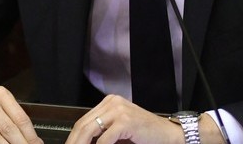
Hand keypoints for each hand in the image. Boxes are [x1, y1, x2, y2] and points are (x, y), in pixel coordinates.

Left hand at [64, 94, 181, 143]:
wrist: (168, 134)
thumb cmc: (145, 133)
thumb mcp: (119, 130)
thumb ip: (103, 132)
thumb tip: (83, 141)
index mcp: (109, 102)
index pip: (84, 120)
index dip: (74, 136)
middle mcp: (112, 102)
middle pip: (84, 124)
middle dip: (75, 141)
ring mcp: (119, 110)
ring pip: (91, 130)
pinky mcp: (126, 120)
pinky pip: (105, 139)